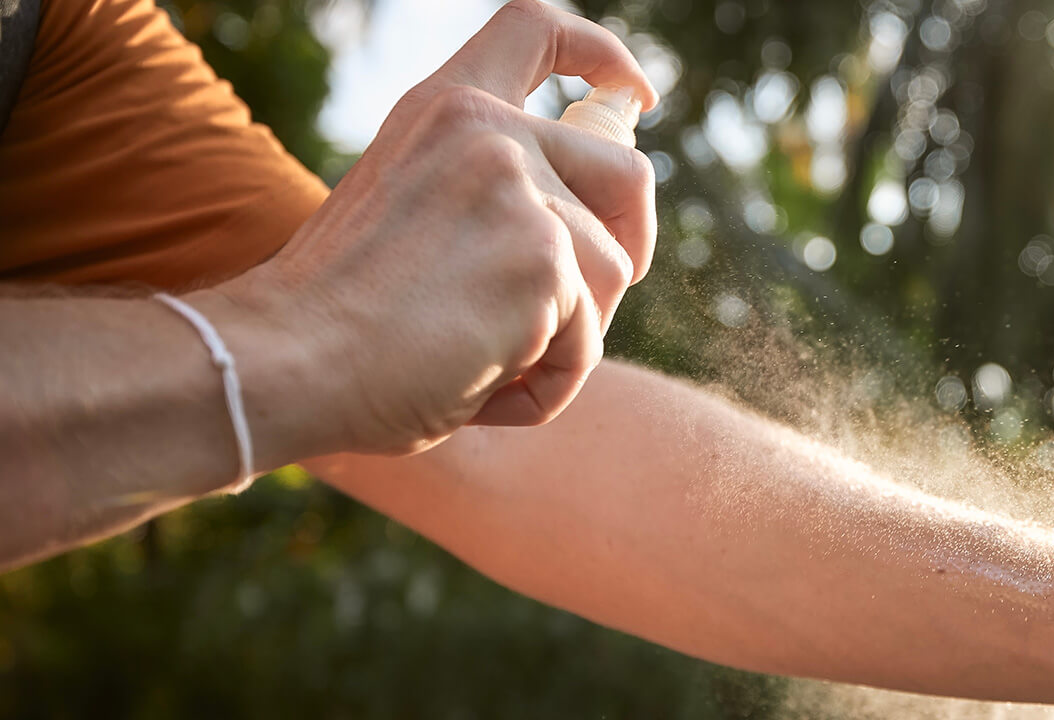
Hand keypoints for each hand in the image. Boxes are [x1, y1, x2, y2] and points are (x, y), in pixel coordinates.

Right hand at [205, 0, 659, 459]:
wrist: (284, 361)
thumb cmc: (336, 318)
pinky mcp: (545, 262)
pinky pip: (587, 343)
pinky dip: (547, 384)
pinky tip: (478, 388)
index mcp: (445, 109)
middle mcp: (489, 134)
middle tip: (593, 299)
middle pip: (627, 173)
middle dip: (632, 241)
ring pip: (612, 274)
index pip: (536, 30)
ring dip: (567, 337)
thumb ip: (488, 196)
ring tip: (480, 361)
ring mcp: (523, 193)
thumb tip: (594, 230)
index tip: (631, 94)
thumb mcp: (413, 213)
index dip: (603, 57)